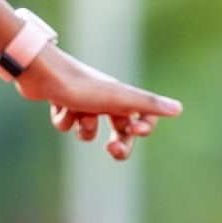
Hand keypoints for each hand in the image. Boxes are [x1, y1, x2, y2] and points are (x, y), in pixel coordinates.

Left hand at [14, 44, 182, 160]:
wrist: (42, 71)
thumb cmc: (83, 85)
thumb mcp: (118, 99)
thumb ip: (148, 105)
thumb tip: (178, 108)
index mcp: (121, 96)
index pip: (144, 116)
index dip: (144, 127)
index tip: (134, 130)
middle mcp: (104, 98)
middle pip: (119, 131)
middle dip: (118, 145)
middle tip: (111, 150)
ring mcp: (82, 101)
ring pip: (89, 130)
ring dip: (83, 128)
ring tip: (77, 113)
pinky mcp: (62, 103)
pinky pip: (67, 124)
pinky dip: (63, 119)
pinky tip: (58, 106)